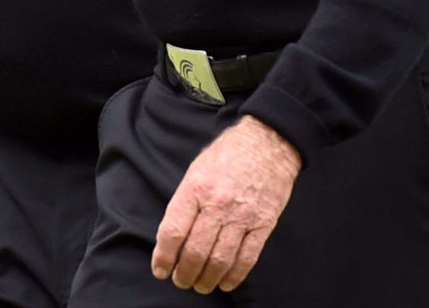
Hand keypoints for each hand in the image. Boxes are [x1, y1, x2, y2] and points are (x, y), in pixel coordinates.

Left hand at [152, 115, 301, 293]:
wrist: (268, 142)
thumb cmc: (228, 155)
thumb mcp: (196, 170)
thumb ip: (185, 202)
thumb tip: (173, 238)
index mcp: (196, 188)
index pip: (173, 232)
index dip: (163, 257)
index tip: (160, 270)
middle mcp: (218, 203)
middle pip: (195, 251)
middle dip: (184, 273)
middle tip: (181, 281)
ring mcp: (243, 216)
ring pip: (220, 260)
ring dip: (207, 279)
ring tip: (200, 285)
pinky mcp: (264, 224)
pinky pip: (247, 258)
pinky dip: (234, 276)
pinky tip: (225, 283)